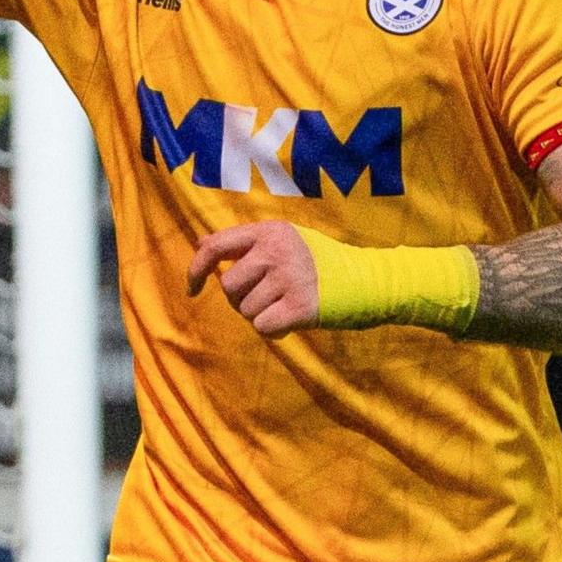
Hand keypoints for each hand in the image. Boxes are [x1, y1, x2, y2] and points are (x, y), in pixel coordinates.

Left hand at [187, 222, 319, 337]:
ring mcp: (289, 278)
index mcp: (269, 231)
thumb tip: (201, 243)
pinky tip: (290, 321)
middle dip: (242, 299)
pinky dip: (273, 330)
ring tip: (285, 305)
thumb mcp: (284, 239)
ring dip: (261, 315)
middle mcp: (276, 251)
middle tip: (267, 297)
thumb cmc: (319, 262)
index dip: (196, 269)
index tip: (192, 288)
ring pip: (246, 310)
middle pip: (229, 287)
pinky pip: (262, 327)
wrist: (368, 280)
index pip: (215, 247)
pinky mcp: (300, 306)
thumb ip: (244, 241)